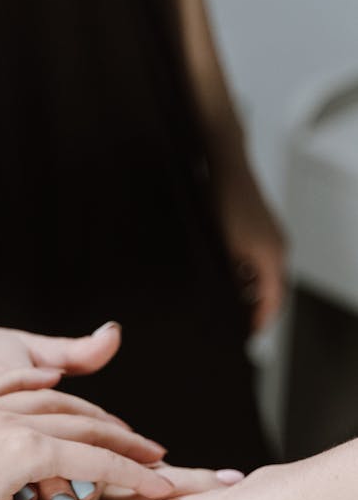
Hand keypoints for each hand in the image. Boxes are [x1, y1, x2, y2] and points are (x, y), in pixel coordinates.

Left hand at [0, 368, 172, 499]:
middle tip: (156, 455)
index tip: (166, 488)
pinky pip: (8, 382)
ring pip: (53, 400)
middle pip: (85, 424)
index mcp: (27, 451)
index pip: (98, 462)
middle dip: (125, 442)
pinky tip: (51, 379)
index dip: (136, 477)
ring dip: (90, 412)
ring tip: (115, 425)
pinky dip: (36, 381)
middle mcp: (14, 419)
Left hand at [217, 179, 285, 332]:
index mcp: (272, 257)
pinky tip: (226, 276)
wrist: (225, 164)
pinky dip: (247, 274)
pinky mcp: (263, 231)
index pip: (273, 302)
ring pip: (264, 276)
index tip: (246, 334)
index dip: (260, 321)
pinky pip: (260, 261)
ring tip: (226, 303)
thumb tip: (225, 302)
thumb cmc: (222, 200)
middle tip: (234, 323)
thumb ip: (228, 278)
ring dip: (249, 291)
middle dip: (254, 309)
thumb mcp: (221, 248)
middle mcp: (278, 249)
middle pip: (272, 290)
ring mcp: (273, 238)